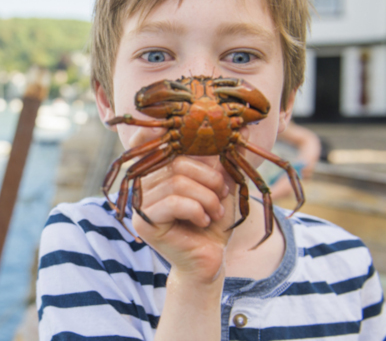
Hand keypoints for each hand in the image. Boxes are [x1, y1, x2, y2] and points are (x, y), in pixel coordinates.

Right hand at [127, 127, 236, 283]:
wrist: (210, 259)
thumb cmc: (213, 221)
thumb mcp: (222, 186)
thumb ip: (226, 160)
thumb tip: (245, 132)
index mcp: (157, 171)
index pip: (149, 144)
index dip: (153, 134)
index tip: (168, 126)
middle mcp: (143, 184)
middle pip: (175, 163)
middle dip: (207, 178)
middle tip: (221, 196)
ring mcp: (140, 204)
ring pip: (177, 183)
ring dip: (206, 198)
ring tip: (214, 212)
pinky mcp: (143, 222)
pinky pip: (173, 203)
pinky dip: (196, 210)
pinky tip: (203, 221)